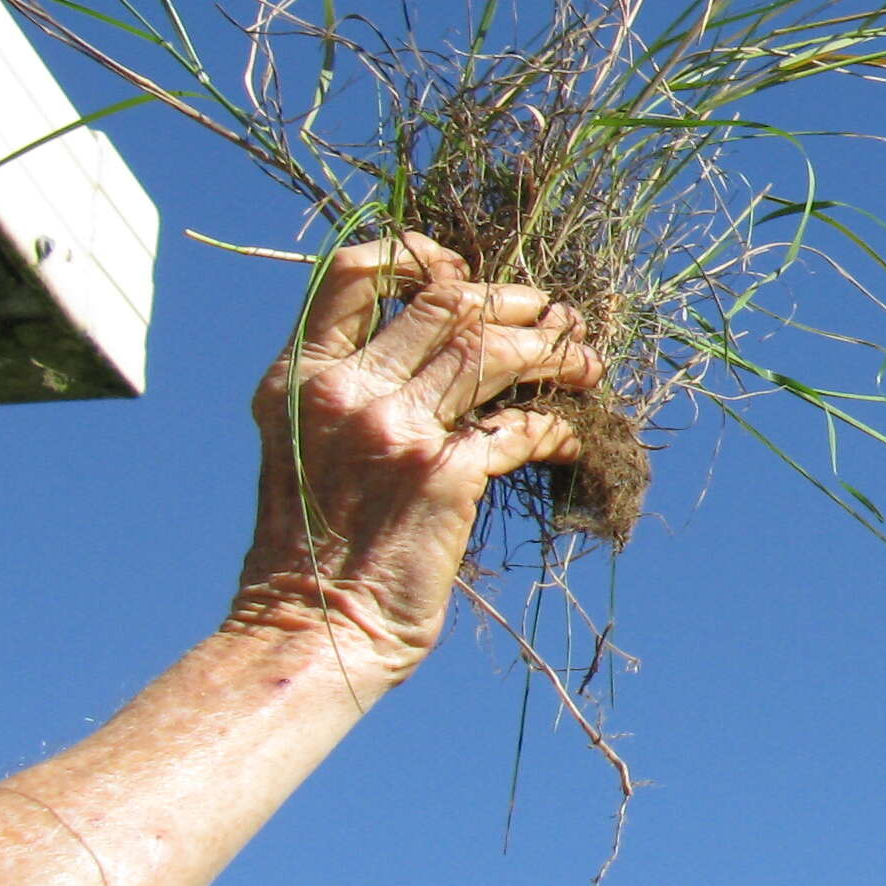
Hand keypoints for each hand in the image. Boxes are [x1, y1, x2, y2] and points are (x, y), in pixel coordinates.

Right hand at [227, 235, 603, 685]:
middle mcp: (344, 391)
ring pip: (490, 349)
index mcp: (299, 377)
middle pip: (446, 304)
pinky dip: (560, 429)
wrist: (308, 630)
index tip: (460, 268)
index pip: (353, 274)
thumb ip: (349, 390)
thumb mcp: (302, 446)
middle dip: (514, 300)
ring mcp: (394, 428)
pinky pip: (522, 430)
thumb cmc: (308, 549)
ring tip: (585, 362)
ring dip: (551, 350)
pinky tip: (575, 439)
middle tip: (556, 316)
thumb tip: (429, 349)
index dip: (416, 255)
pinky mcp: (444, 474)